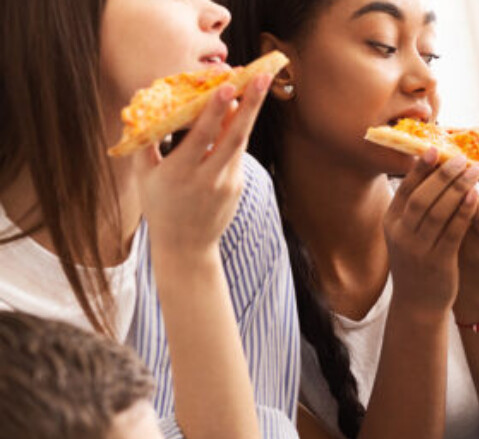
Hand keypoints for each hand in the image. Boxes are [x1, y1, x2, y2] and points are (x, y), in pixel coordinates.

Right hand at [133, 74, 269, 264]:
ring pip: (240, 141)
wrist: (186, 246)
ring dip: (249, 111)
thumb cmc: (160, 206)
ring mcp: (227, 183)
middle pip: (234, 136)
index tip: (226, 87)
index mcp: (180, 173)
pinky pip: (237, 152)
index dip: (215, 111)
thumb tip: (141, 109)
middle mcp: (208, 177)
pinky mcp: (237, 185)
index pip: (202, 137)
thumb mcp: (145, 177)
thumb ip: (145, 144)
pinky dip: (238, 129)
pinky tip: (240, 108)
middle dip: (249, 104)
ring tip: (259, 83)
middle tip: (261, 77)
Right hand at [385, 149, 478, 316]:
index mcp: (391, 223)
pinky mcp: (438, 261)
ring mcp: (418, 249)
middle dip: (443, 175)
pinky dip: (465, 211)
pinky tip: (477, 196)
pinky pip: (453, 231)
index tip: (434, 149)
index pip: (405, 189)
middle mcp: (401, 235)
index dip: (420, 169)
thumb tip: (425, 172)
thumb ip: (412, 208)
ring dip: (458, 188)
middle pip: (422, 197)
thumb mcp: (406, 234)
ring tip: (474, 172)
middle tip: (461, 158)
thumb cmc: (416, 262)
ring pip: (439, 211)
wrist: (418, 304)